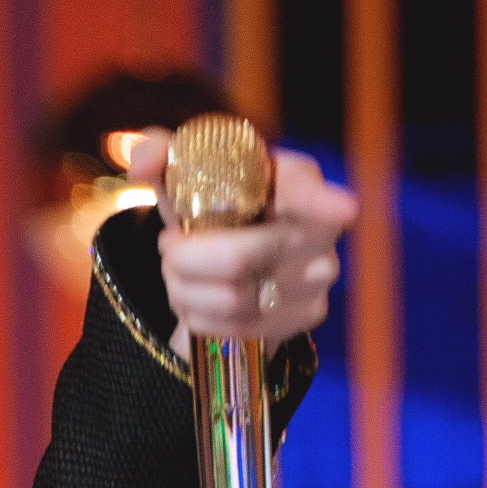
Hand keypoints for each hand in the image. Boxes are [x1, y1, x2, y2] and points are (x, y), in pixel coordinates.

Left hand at [127, 132, 358, 356]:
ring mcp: (321, 272)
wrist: (221, 267)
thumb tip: (143, 159)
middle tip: (168, 248)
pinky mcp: (309, 313)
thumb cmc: (208, 210)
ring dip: (188, 290)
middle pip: (242, 257)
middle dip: (185, 259)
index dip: (318, 200)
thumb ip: (162, 159)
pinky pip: (241, 328)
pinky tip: (198, 302)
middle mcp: (319, 224)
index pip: (302, 189)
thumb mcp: (182, 182)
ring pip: (236, 300)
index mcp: (292, 178)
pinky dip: (203, 318)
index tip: (343, 210)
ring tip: (181, 274)